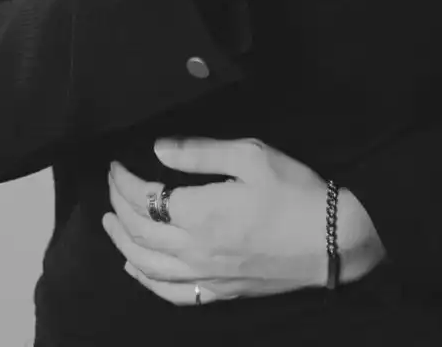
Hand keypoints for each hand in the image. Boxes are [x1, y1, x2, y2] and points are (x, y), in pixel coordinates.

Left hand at [102, 138, 384, 305]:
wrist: (332, 239)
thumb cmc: (293, 190)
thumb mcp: (251, 155)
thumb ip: (201, 153)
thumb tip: (158, 148)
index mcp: (199, 213)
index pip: (145, 198)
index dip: (124, 181)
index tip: (116, 164)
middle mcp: (194, 250)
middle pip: (139, 232)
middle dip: (118, 206)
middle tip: (112, 185)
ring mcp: (206, 276)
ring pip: (147, 266)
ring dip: (122, 243)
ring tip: (109, 223)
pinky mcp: (220, 291)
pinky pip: (170, 293)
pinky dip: (145, 280)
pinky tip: (136, 269)